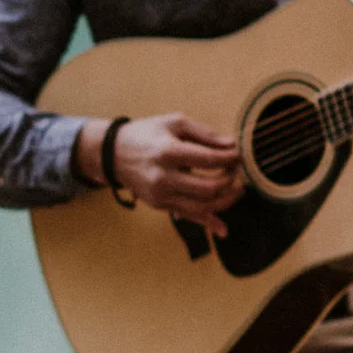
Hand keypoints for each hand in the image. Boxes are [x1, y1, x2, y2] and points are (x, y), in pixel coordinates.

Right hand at [108, 113, 245, 235]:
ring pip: (202, 207)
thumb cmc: (146, 133)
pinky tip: (222, 229)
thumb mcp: (174, 122)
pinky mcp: (159, 205)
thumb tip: (231, 145)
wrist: (113, 153)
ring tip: (237, 190)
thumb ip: (204, 133)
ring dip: (226, 201)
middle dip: (230, 180)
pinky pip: (188, 217)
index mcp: (167, 151)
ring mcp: (160, 195)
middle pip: (209, 187)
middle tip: (237, 171)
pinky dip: (207, 223)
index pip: (209, 159)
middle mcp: (163, 177)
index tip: (238, 154)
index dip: (230, 158)